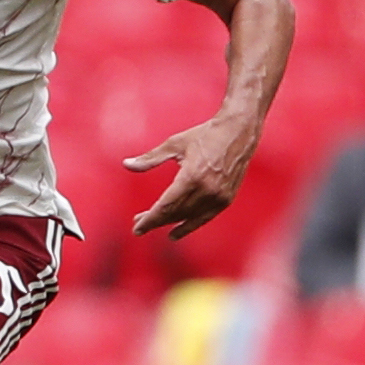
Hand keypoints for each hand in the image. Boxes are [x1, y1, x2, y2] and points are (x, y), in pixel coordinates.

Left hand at [125, 114, 258, 238]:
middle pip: (175, 213)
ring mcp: (219, 196)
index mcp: (192, 176)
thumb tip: (126, 164)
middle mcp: (207, 190)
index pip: (166, 206)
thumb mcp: (173, 144)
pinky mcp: (226, 198)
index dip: (150, 220)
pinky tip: (174, 234)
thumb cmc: (205, 135)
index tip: (137, 228)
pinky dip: (189, 226)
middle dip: (155, 221)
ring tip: (152, 224)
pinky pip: (204, 218)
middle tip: (138, 225)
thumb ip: (149, 159)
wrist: (239, 131)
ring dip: (169, 223)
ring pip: (188, 217)